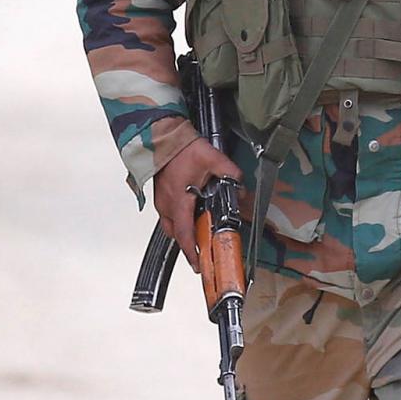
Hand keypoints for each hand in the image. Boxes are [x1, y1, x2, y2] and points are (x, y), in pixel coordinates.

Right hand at [153, 135, 242, 270]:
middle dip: (188, 244)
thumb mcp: (212, 158)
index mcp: (179, 201)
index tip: (198, 264)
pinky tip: (189, 212)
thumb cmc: (181, 147)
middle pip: (176, 234)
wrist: (161, 134)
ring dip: (182, 232)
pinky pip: (167, 214)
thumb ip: (230, 173)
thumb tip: (240, 186)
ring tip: (198, 231)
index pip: (184, 234)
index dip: (191, 252)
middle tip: (202, 250)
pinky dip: (177, 219)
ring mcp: (161, 199)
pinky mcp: (159, 193)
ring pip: (170, 225)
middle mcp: (167, 204)